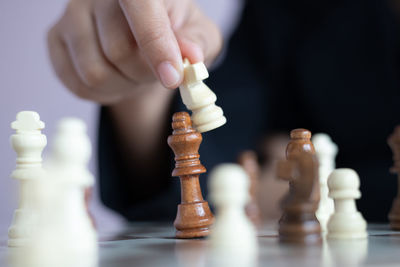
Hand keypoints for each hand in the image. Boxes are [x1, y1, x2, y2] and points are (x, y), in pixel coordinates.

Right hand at [47, 0, 221, 103]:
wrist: (145, 39)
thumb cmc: (175, 33)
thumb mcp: (199, 36)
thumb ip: (198, 43)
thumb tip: (190, 55)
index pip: (139, 4)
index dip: (155, 43)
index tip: (172, 77)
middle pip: (118, 51)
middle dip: (145, 75)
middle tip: (158, 72)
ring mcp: (72, 15)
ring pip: (95, 72)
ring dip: (124, 86)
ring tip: (137, 75)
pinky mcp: (56, 39)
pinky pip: (78, 85)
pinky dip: (105, 94)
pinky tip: (118, 80)